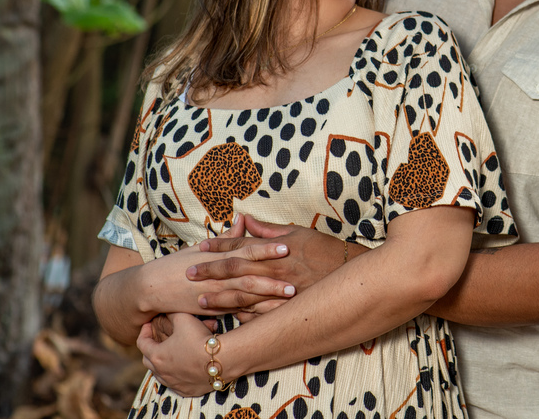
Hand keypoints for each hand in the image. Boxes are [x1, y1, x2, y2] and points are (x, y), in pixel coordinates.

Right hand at [130, 225, 292, 316]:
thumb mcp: (201, 248)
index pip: (246, 250)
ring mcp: (215, 295)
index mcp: (218, 257)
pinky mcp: (212, 310)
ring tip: (289, 296)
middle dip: (274, 277)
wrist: (151, 288)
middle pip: (250, 275)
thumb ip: (227, 238)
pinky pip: (236, 313)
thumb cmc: (177, 264)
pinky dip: (253, 313)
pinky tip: (270, 316)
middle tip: (296, 277)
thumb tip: (244, 219)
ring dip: (268, 297)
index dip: (266, 248)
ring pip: (246, 296)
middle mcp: (218, 276)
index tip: (286, 246)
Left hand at [137, 312, 215, 396]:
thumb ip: (171, 313)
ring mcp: (173, 383)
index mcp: (157, 355)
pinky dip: (175, 374)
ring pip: (160, 374)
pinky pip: (175, 383)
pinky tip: (183, 367)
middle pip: (148, 360)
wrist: (221, 360)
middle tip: (157, 340)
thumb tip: (166, 311)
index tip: (149, 325)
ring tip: (170, 353)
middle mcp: (161, 373)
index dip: (144, 332)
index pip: (141, 343)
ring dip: (162, 363)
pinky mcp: (186, 390)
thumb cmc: (199, 339)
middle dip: (150, 348)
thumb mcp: (183, 318)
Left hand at [190, 216, 349, 317]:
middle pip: (235, 270)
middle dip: (210, 272)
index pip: (240, 245)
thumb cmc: (325, 249)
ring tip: (200, 301)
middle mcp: (273, 270)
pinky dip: (243, 317)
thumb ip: (269, 230)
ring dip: (220, 298)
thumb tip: (246, 220)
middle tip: (187, 274)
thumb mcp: (297, 232)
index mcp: (274, 249)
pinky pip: (260, 315)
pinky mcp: (286, 308)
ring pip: (243, 295)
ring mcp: (279, 291)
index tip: (200, 246)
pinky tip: (228, 319)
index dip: (219, 245)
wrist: (351, 273)